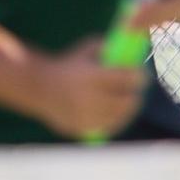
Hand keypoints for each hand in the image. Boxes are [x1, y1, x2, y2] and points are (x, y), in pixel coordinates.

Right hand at [26, 40, 147, 140]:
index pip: (128, 79)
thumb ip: (109, 50)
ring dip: (127, 108)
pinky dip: (115, 119)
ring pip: (121, 116)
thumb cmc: (67, 64)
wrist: (38, 86)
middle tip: (135, 90)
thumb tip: (133, 53)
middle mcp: (92, 99)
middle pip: (129, 101)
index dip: (138, 76)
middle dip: (134, 94)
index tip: (141, 74)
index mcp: (93, 77)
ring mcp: (88, 117)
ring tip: (127, 100)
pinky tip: (113, 111)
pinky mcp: (85, 129)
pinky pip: (109, 127)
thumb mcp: (87, 49)